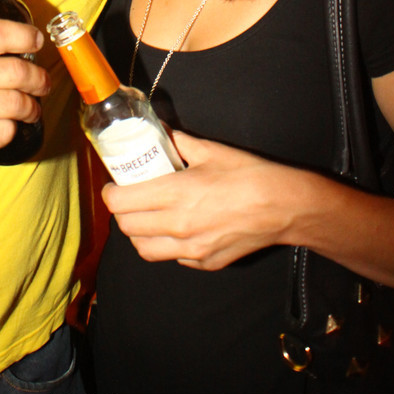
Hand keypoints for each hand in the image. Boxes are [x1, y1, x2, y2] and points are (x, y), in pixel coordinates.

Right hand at [0, 9, 48, 166]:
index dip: (25, 36)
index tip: (36, 41)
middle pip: (15, 71)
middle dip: (38, 77)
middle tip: (41, 81)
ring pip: (16, 103)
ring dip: (31, 106)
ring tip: (30, 106)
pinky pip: (6, 130)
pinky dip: (14, 128)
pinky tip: (8, 124)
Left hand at [102, 132, 296, 269]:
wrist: (283, 206)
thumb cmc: (247, 174)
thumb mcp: (210, 150)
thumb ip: (179, 141)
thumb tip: (162, 131)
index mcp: (174, 194)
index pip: (121, 203)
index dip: (111, 194)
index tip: (114, 186)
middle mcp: (177, 225)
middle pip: (127, 227)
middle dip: (122, 212)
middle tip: (128, 199)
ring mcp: (190, 249)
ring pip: (144, 249)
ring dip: (139, 233)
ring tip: (147, 218)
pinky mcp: (205, 262)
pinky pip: (172, 257)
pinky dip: (166, 245)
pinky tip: (176, 230)